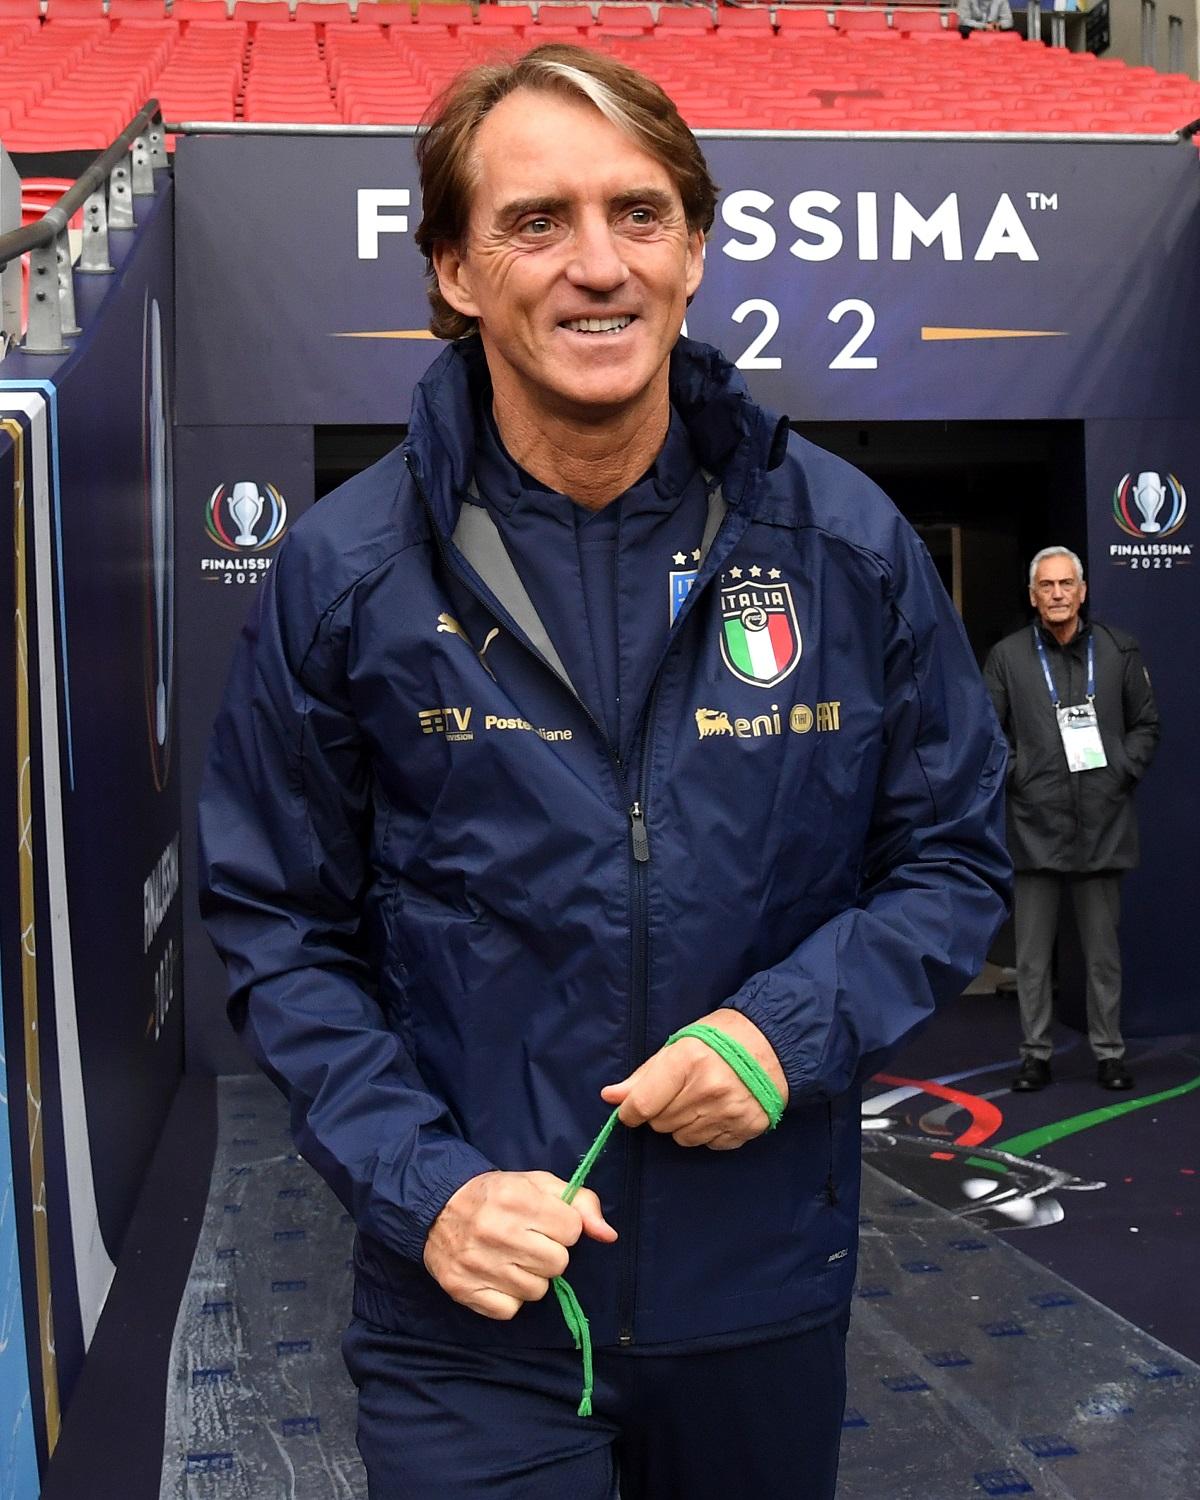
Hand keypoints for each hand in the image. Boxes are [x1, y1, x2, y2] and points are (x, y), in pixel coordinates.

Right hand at [423, 1170, 616, 1320]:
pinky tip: (497, 1276)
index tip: (546, 1222)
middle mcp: (496, 1231)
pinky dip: (508, 1298)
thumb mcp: (538, 1184)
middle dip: (549, 1254)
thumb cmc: (497, 1195)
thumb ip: (579, 1203)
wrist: (437, 1208)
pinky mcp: (463, 1290)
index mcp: (517, 1199)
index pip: (571, 1230)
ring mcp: (477, 1263)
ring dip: (530, 1277)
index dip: (563, 1227)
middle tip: (529, 1242)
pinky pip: (509, 1310)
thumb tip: (608, 1235)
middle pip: (557, 1264)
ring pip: (536, 1291)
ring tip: (512, 1258)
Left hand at [600, 1008, 788, 1151]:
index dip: (630, 1112)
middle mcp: (709, 1089)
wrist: (774, 1043)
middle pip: (661, 1123)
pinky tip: (718, 1110)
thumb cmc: (721, 1038)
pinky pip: (710, 1144)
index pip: (642, 1105)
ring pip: (683, 1138)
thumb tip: (610, 1097)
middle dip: (661, 1111)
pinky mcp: (747, 1128)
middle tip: (679, 1092)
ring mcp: (730, 1111)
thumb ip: (644, 1075)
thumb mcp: (679, 1045)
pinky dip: (708, 1132)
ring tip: (700, 1100)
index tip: (631, 1110)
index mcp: (688, 1061)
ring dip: (684, 1124)